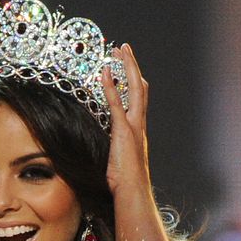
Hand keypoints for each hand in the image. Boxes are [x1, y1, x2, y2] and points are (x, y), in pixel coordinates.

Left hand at [101, 44, 150, 195]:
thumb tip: (101, 148)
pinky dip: (111, 86)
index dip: (133, 80)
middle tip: (123, 48)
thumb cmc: (124, 183)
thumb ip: (112, 149)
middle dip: (132, 66)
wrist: (132, 193)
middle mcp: (139, 124)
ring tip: (119, 50)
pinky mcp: (123, 131)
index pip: (139, 98)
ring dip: (127, 67)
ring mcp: (133, 126)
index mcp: (137, 130)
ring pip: (135, 89)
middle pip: (140, 87)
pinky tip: (105, 71)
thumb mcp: (116, 161)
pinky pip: (117, 103)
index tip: (125, 66)